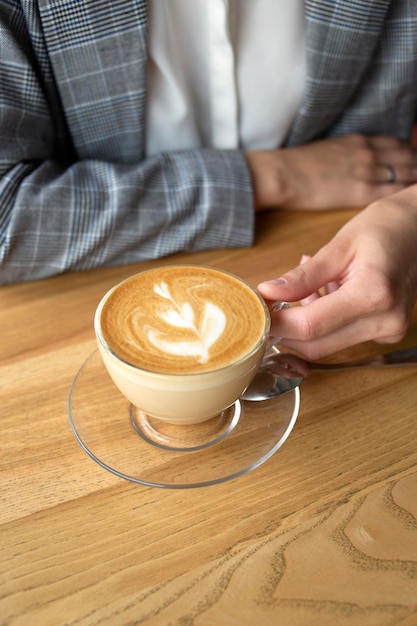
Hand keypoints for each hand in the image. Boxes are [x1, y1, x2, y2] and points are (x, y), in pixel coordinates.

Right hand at [245, 134, 416, 210]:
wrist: (284, 174)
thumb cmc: (296, 165)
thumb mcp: (325, 148)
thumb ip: (343, 152)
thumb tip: (347, 161)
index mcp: (358, 141)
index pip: (394, 144)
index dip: (407, 151)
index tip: (413, 158)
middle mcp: (367, 153)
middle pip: (405, 157)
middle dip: (416, 164)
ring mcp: (366, 172)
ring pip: (404, 173)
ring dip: (415, 178)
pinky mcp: (360, 193)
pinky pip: (393, 192)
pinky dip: (405, 193)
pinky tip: (410, 200)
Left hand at [257, 186, 416, 358]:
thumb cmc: (385, 228)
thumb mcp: (339, 246)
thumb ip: (304, 276)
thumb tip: (268, 293)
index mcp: (374, 294)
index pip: (311, 326)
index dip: (277, 324)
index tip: (256, 313)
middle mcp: (386, 320)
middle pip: (317, 345)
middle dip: (287, 330)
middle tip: (270, 304)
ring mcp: (390, 330)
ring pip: (328, 345)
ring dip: (305, 324)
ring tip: (306, 287)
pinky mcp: (387, 331)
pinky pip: (343, 336)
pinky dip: (324, 321)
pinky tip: (325, 293)